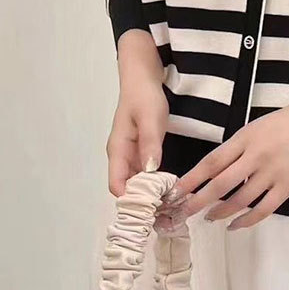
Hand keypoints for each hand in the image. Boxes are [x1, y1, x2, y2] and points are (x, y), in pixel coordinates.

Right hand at [105, 75, 168, 196]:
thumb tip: (150, 171)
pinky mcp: (140, 151)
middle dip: (144, 200)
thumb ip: (150, 144)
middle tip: (168, 210)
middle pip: (127, 187)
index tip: (153, 207)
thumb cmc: (144, 97)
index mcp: (118, 151)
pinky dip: (155, 181)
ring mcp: (130, 155)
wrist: (143, 80)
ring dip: (151, 192)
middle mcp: (121, 157)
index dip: (132, 199)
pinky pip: (144, 172)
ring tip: (172, 202)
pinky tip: (170, 186)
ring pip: (137, 182)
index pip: (117, 186)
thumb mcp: (151, 118)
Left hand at [156, 77, 288, 230]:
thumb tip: (222, 167)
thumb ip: (243, 144)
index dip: (191, 179)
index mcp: (247, 136)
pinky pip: (263, 209)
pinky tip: (235, 226)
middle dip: (197, 201)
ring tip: (208, 219)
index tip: (176, 191)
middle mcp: (256, 155)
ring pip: (239, 200)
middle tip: (181, 213)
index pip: (212, 162)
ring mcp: (274, 172)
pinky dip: (246, 221)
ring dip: (220, 212)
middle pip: (219, 184)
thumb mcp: (263, 124)